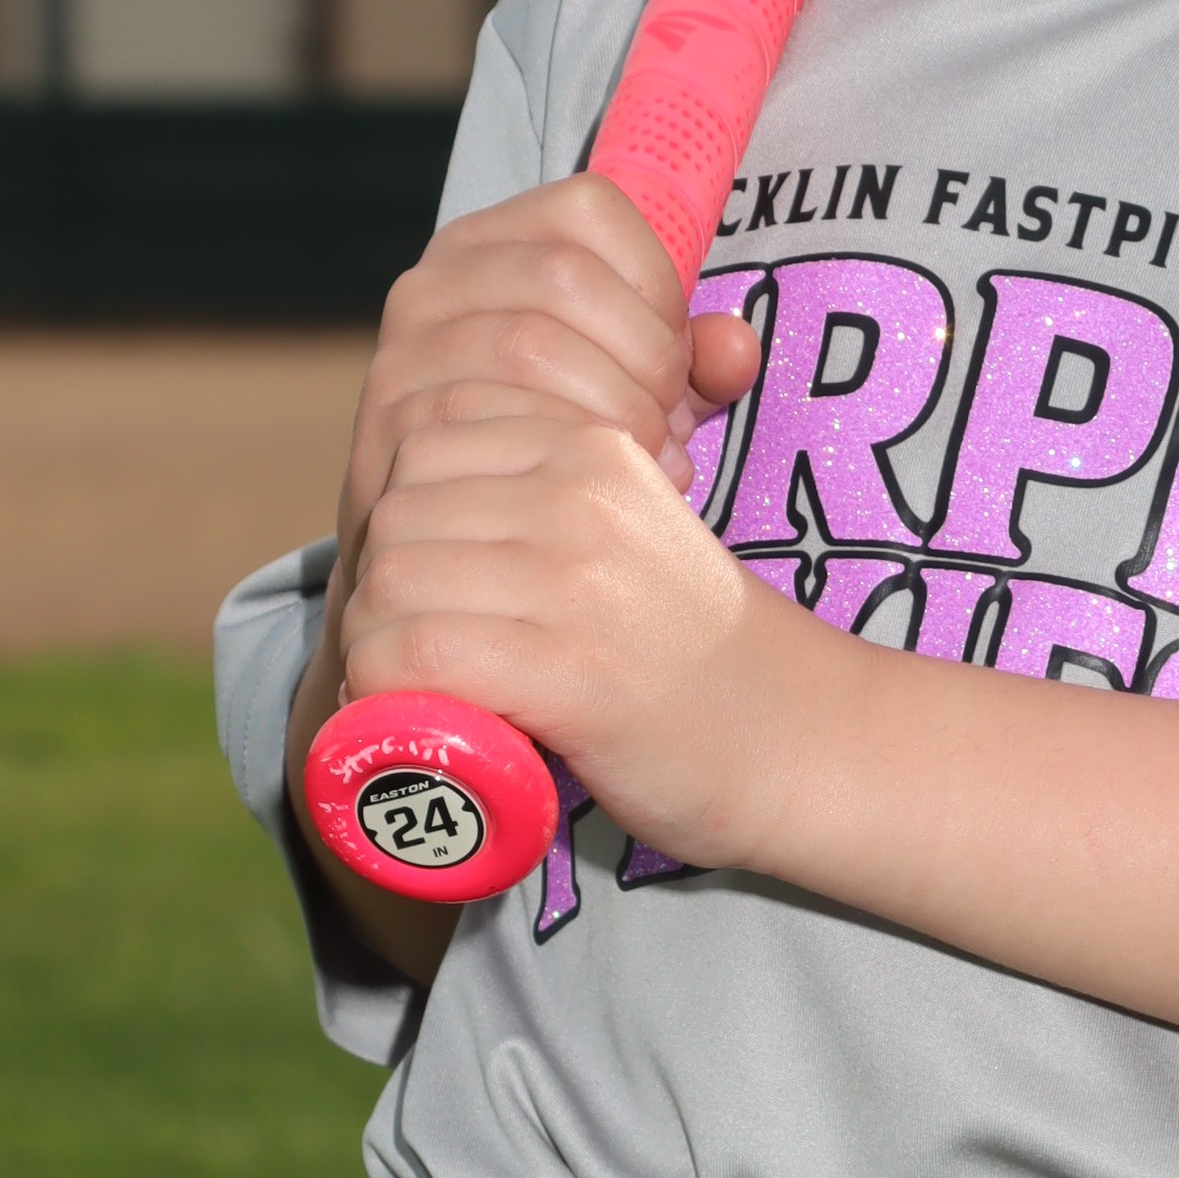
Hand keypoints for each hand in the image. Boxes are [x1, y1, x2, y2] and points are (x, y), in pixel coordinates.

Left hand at [336, 386, 818, 867]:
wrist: (800, 738)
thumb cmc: (693, 650)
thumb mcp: (628, 527)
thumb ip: (545, 492)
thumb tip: (415, 504)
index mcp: (593, 448)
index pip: (425, 439)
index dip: (403, 519)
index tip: (433, 587)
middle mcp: (583, 498)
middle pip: (397, 514)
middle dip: (381, 590)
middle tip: (411, 652)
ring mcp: (579, 582)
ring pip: (392, 584)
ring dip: (378, 648)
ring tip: (411, 690)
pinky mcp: (572, 671)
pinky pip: (418, 656)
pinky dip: (389, 693)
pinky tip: (417, 719)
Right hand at [339, 178, 761, 562]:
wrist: (444, 543)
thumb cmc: (551, 446)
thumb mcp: (628, 385)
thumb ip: (689, 359)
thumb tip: (735, 348)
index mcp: (494, 242)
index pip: (591, 207)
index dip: (656, 277)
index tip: (674, 352)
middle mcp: (435, 281)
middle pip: (567, 275)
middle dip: (643, 354)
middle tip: (667, 420)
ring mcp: (404, 351)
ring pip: (531, 344)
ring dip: (612, 407)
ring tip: (644, 458)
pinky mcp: (390, 424)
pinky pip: (490, 419)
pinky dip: (564, 452)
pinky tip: (597, 487)